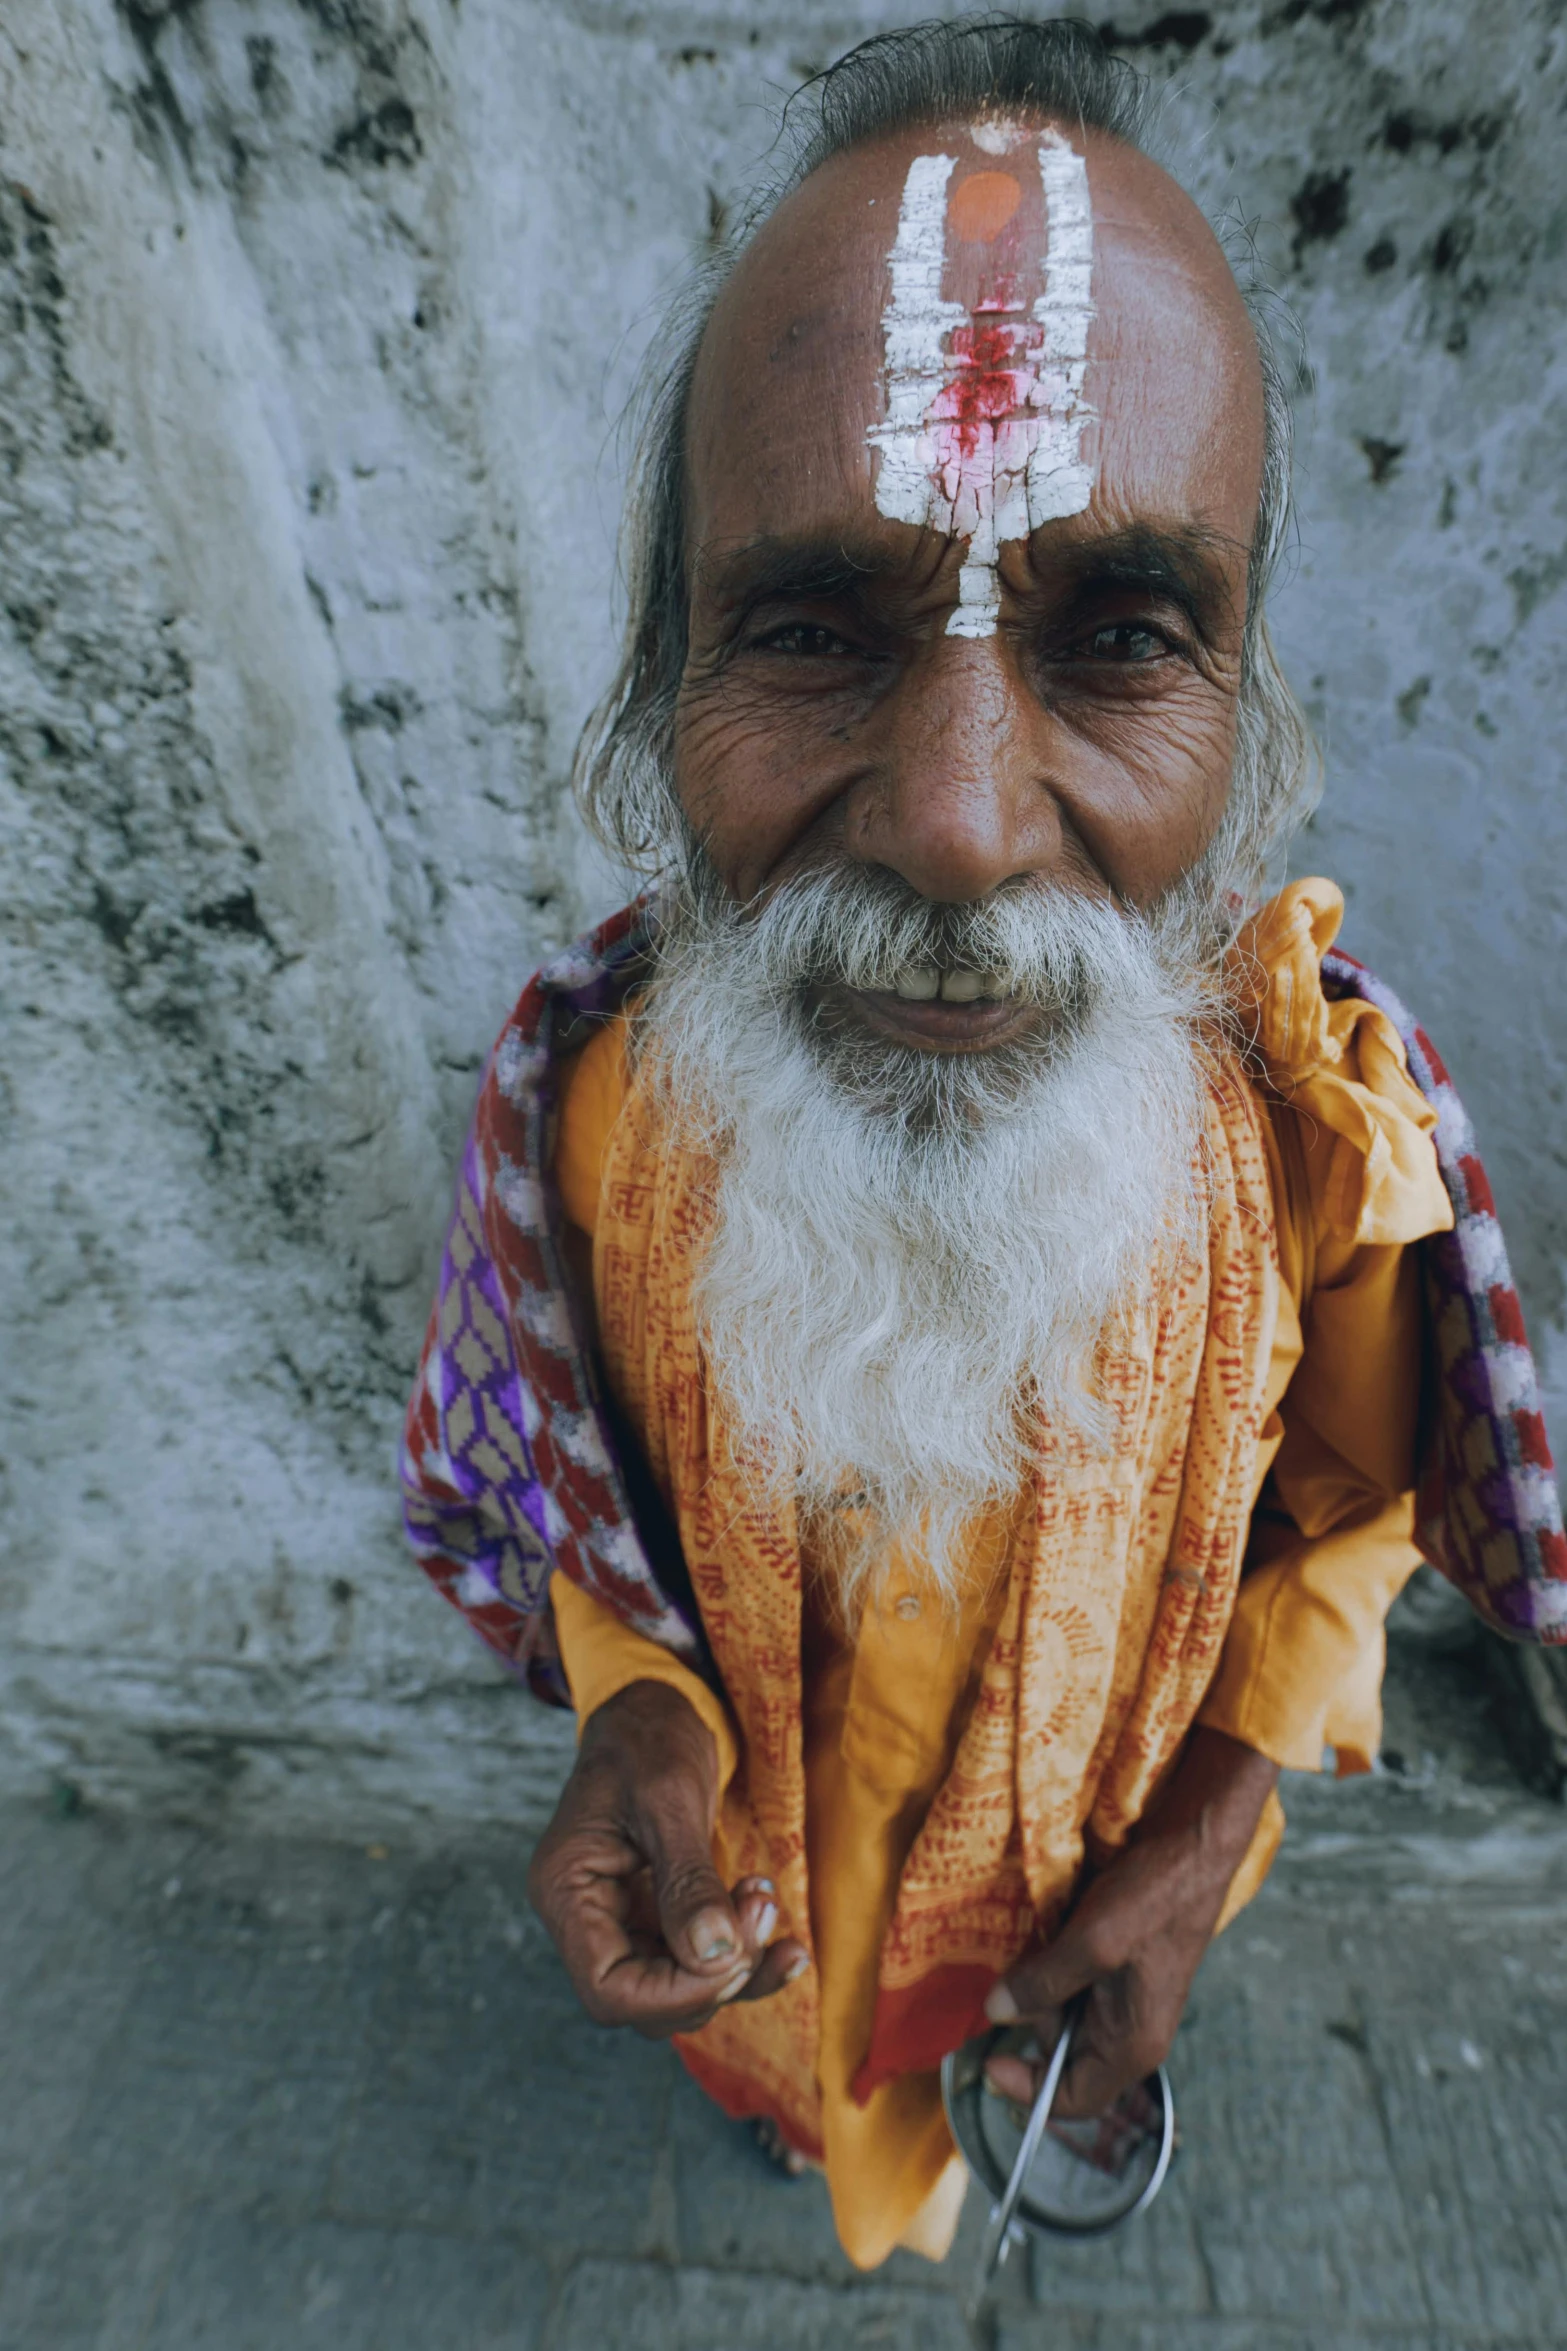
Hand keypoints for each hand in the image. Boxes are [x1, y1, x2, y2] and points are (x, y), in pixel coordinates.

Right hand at [527, 1677, 809, 2037]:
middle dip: (714, 1974)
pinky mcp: (659, 1918)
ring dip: (739, 1966)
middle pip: (645, 2000)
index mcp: (566, 1890)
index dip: (673, 1994)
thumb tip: (715, 1956)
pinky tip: (787, 1941)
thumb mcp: (668, 1798)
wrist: (656, 1709)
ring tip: (770, 1904)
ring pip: (680, 1989)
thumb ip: (687, 1880)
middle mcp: (587, 1918)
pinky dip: (745, 1957)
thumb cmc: (649, 1739)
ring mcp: (624, 1922)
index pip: (607, 1988)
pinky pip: (700, 1962)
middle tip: (762, 1912)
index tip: (734, 1958)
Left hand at [984, 1728, 1277, 2119]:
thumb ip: (1044, 1983)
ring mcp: (1126, 1997)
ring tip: (1042, 1939)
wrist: (1194, 1842)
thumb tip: (995, 2012)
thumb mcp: (1092, 1942)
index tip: (987, 2061)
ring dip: (1041, 1983)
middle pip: (1062, 2051)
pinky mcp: (1118, 1966)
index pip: (1073, 2097)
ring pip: (1063, 2011)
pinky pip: (1072, 1979)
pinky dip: (1052, 1961)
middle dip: (1034, 2017)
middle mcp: (1130, 2030)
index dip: (1027, 2087)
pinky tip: (1053, 1927)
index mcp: (1133, 2045)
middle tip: (1024, 1967)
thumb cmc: (1155, 1896)